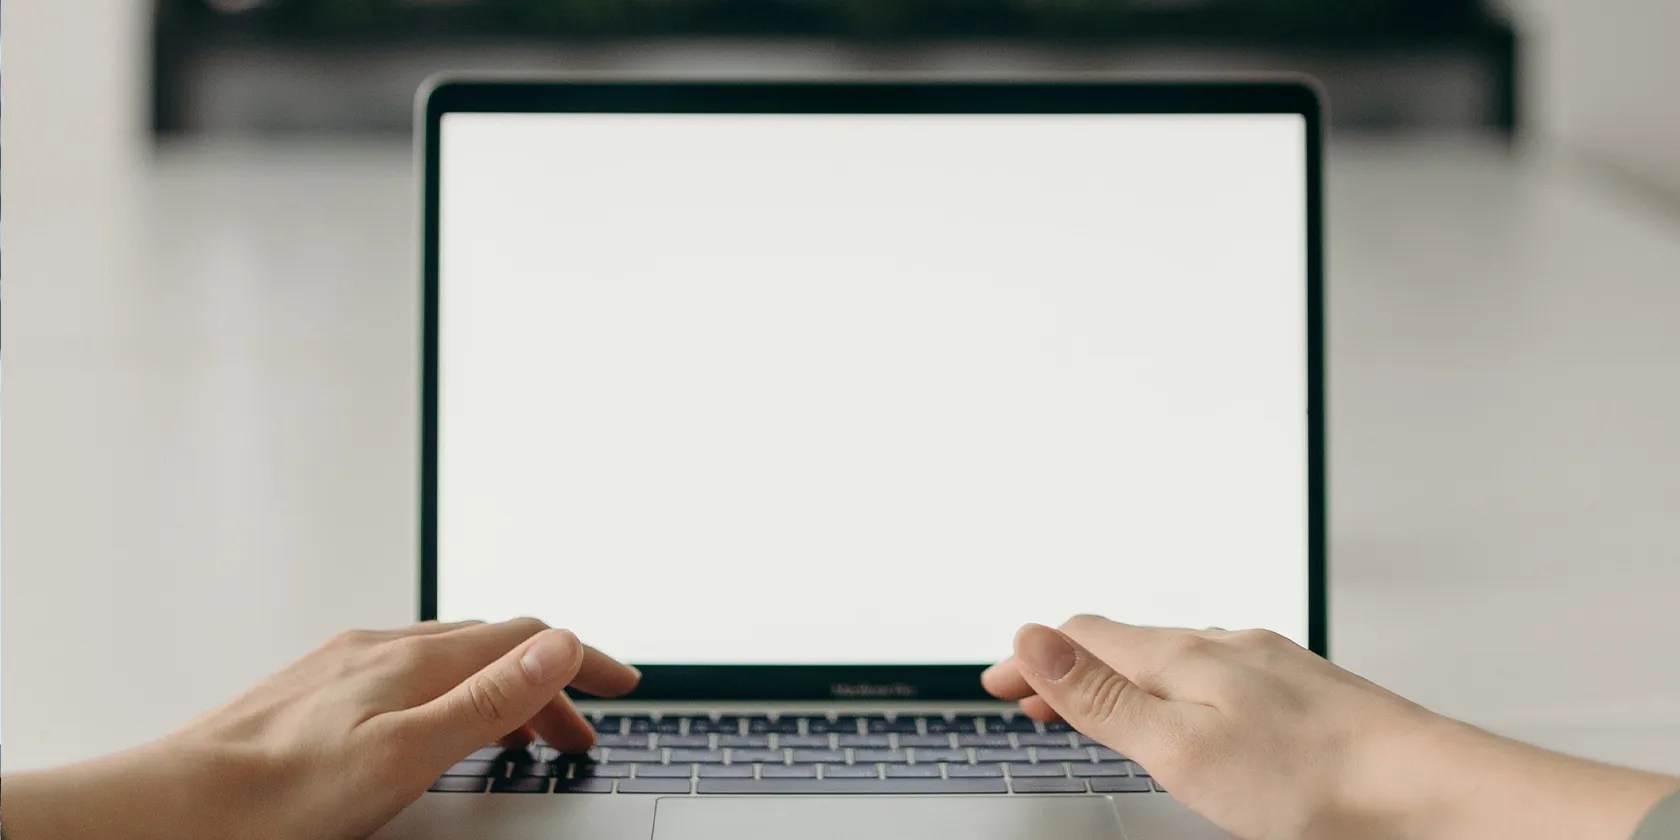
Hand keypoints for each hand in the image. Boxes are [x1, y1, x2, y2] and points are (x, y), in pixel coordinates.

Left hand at [2, 618, 638, 839]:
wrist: (169, 810)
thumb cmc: (278, 801)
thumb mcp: (407, 756)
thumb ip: (489, 697)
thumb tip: (560, 641)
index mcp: (412, 660)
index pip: (526, 638)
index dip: (583, 661)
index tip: (624, 684)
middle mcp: (380, 647)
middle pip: (492, 647)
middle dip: (547, 684)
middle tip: (576, 736)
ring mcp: (344, 663)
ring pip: (448, 660)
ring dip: (500, 690)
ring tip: (518, 738)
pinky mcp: (315, 687)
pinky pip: (407, 674)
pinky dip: (451, 695)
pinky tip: (433, 727)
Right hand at [983, 616, 1677, 839]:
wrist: (1431, 792)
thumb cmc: (1316, 780)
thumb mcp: (1180, 748)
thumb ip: (1102, 696)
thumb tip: (1032, 637)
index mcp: (1185, 656)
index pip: (1084, 637)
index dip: (1032, 658)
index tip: (996, 682)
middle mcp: (1226, 646)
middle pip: (1125, 643)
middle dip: (1071, 668)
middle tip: (1033, 698)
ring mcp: (1268, 665)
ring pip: (1174, 657)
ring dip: (1122, 677)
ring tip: (1100, 703)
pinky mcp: (1303, 693)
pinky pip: (1217, 673)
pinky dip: (1176, 687)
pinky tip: (1197, 710)